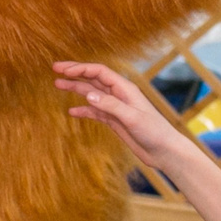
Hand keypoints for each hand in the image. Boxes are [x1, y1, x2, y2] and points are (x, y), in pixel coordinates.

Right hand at [53, 60, 187, 176]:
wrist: (165, 152)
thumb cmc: (154, 132)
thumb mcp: (132, 118)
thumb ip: (111, 106)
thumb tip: (88, 94)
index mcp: (125, 89)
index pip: (99, 72)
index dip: (80, 68)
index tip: (63, 70)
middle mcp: (119, 95)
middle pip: (93, 78)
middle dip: (75, 72)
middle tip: (56, 69)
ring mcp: (116, 108)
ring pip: (91, 94)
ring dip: (75, 88)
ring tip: (58, 84)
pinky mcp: (115, 121)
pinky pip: (95, 112)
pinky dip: (83, 110)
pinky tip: (71, 112)